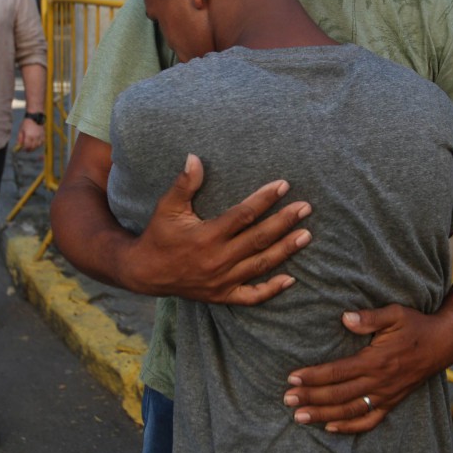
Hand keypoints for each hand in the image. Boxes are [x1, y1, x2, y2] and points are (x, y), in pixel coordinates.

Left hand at [16, 118, 44, 151]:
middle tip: (27, 149)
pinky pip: (42, 142)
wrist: (35, 116)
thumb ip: (20, 138)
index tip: (23, 149)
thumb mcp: (21, 129)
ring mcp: (40, 136)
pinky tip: (37, 143)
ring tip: (32, 147)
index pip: (27, 146)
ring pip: (38, 145)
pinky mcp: (44, 134)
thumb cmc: (27, 122)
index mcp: (29, 136)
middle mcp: (35, 137)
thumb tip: (18, 145)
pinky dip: (39, 144)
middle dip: (29, 149)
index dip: (25, 149)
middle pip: (33, 147)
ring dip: (35, 147)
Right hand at [124, 154, 312, 304]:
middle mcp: (218, 259)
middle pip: (259, 239)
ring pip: (261, 264)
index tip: (284, 185)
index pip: (243, 215)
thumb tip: (195, 157)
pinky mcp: (222, 295)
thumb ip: (184, 184)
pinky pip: (251, 296)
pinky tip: (290, 279)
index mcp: (206, 236)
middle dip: (284, 222)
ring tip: (307, 236)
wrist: (145, 273)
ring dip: (285, 250)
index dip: (265, 199)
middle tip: (306, 208)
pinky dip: (271, 289)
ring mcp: (222, 280)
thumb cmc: (159, 235)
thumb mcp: (167, 208)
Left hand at [283, 305, 452, 433]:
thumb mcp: (395, 313)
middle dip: (311, 398)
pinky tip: (331, 428)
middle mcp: (379, 381)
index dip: (314, 376)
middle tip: (288, 400)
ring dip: (323, 415)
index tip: (292, 377)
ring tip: (300, 417)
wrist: (443, 343)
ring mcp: (386, 395)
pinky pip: (370, 420)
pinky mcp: (392, 402)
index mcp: (376, 360)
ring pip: (350, 410)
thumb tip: (345, 318)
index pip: (338, 372)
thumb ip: (370, 317)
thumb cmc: (415, 325)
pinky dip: (350, 427)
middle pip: (338, 394)